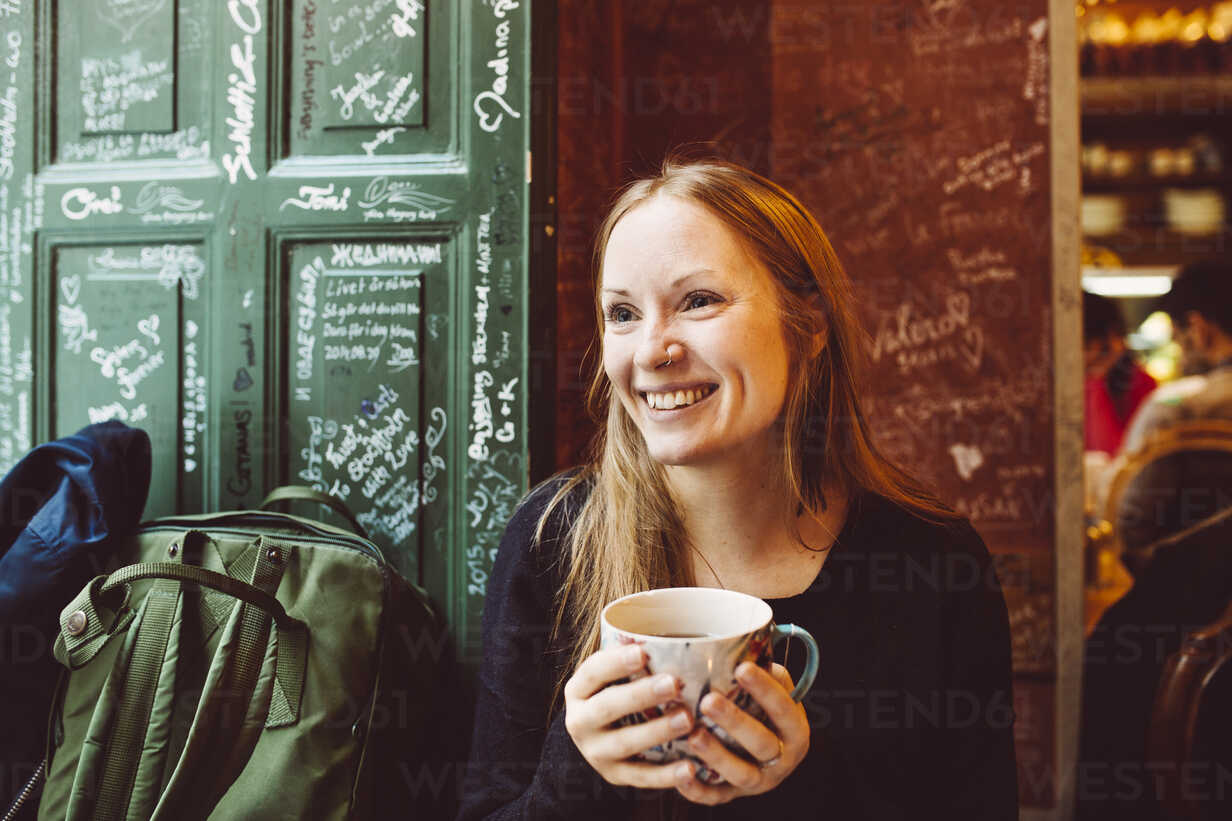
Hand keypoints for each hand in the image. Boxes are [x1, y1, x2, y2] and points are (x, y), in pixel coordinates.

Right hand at [563, 643, 694, 787]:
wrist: (596, 739)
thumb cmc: (615, 692)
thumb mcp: (611, 676)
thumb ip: (633, 657)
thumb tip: (674, 634)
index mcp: (578, 690)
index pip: (593, 672)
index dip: (616, 662)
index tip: (643, 653)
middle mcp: (580, 721)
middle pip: (607, 707)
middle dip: (640, 695)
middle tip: (673, 684)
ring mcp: (595, 751)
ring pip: (624, 743)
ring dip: (656, 731)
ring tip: (687, 720)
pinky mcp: (614, 775)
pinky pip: (640, 777)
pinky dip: (666, 775)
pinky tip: (691, 768)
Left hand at [673, 662, 808, 805]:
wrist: (765, 758)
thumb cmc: (764, 712)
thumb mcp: (774, 692)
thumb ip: (767, 672)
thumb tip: (747, 639)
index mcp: (794, 729)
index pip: (784, 709)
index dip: (765, 690)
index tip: (741, 668)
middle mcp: (781, 759)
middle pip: (762, 743)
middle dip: (736, 722)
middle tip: (708, 700)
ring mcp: (758, 781)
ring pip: (741, 774)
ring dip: (717, 755)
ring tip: (693, 734)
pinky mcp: (732, 795)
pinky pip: (715, 797)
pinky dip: (697, 790)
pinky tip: (680, 773)